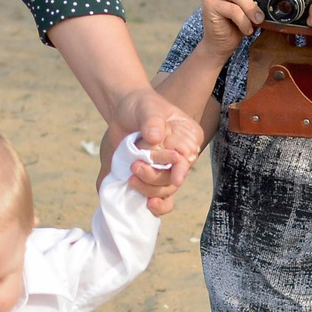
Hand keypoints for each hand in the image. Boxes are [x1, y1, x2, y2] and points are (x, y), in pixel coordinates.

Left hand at [106, 87, 202, 203]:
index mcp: (188, 137)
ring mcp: (167, 169)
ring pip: (166, 190)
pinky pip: (161, 198)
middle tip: (135, 167)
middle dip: (156, 178)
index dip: (180, 169)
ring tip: (131, 178)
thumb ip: (152, 120)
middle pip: (176, 178)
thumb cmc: (139, 105)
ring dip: (148, 188)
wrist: (123, 112)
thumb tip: (155, 137)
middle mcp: (182, 156)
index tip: (175, 177)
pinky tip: (147, 205)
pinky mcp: (153, 178)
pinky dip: (156, 205)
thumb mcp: (146, 107)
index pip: (188, 157)